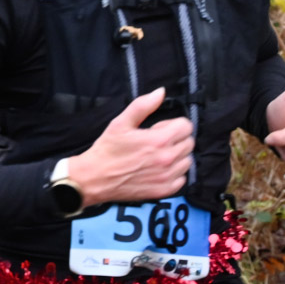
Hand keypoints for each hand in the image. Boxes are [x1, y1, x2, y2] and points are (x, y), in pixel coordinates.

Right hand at [68, 87, 193, 206]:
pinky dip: (175, 173)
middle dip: (176, 138)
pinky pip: (182, 179)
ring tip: (158, 155)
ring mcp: (167, 177)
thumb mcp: (121, 122)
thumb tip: (160, 92)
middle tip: (157, 141)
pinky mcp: (164, 191)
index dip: (173, 124)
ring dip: (177, 156)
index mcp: (159, 140)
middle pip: (189, 143)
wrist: (95, 179)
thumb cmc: (108, 150)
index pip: (186, 126)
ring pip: (187, 160)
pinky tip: (159, 169)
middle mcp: (167, 159)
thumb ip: (143, 105)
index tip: (159, 128)